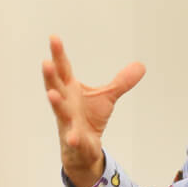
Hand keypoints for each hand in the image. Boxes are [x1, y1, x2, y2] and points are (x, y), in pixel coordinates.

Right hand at [42, 36, 144, 186]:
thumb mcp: (107, 97)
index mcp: (70, 90)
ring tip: (52, 95)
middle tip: (46, 62)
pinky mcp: (75, 140)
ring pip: (60, 112)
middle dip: (50, 76)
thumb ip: (121, 82)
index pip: (63, 70)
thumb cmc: (88, 119)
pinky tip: (73, 137)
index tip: (53, 37)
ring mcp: (68, 122)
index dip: (58, 55)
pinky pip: (73, 139)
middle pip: (55, 88)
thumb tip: (141, 66)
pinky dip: (73, 138)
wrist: (83, 148)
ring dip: (56, 103)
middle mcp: (66, 104)